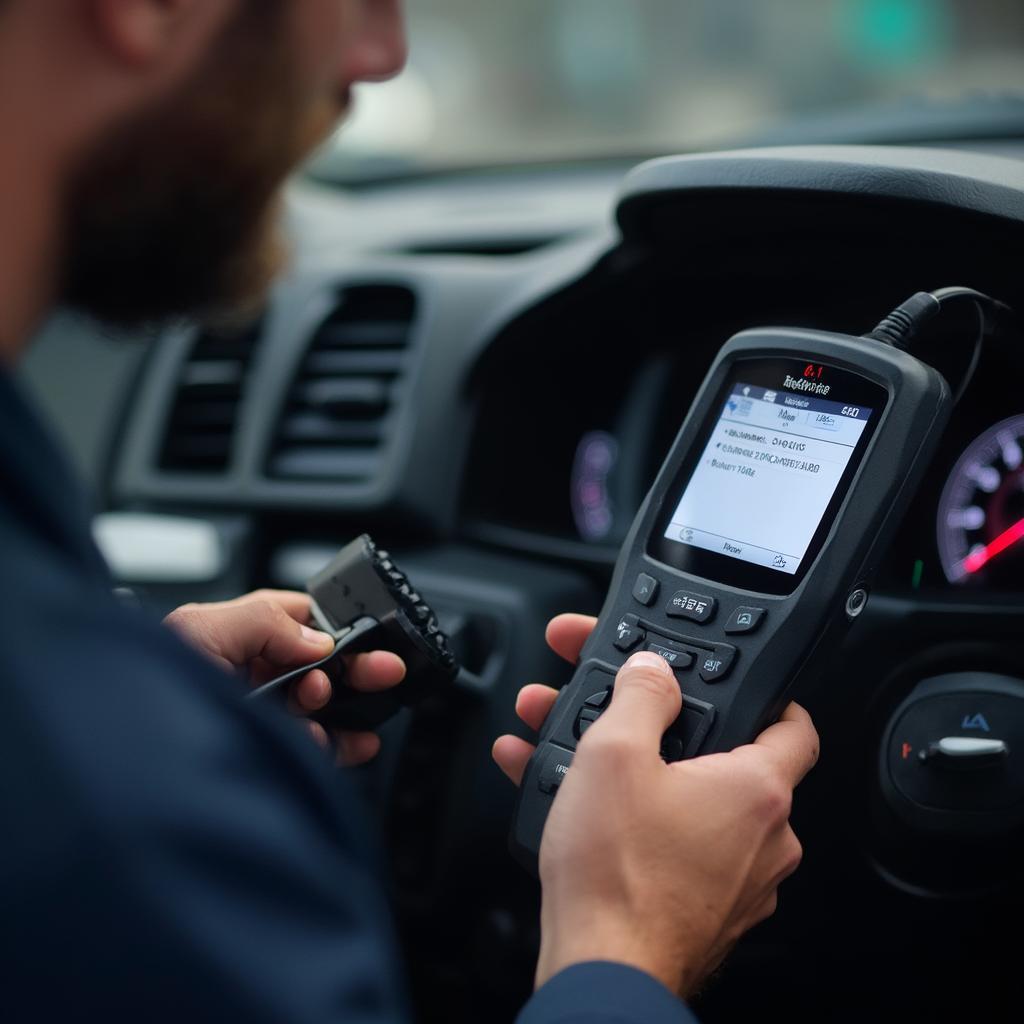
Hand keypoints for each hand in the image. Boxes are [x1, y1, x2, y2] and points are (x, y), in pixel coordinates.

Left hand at [165, 589, 404, 764]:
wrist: (125, 758)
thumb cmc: (146, 686)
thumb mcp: (200, 629)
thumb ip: (264, 620)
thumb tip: (316, 640)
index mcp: (241, 632)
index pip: (304, 619)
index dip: (337, 626)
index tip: (364, 638)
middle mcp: (256, 671)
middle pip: (324, 664)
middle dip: (357, 667)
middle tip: (385, 671)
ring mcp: (265, 713)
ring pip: (324, 706)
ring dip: (343, 708)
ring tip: (343, 712)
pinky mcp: (270, 750)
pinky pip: (315, 746)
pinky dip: (333, 745)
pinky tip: (330, 742)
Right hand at [493, 613, 818, 997]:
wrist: (601, 971)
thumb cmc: (616, 875)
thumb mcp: (614, 753)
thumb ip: (640, 696)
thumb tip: (654, 670)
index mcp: (757, 791)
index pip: (795, 726)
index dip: (768, 697)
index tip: (743, 689)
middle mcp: (763, 840)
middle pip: (724, 763)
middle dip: (661, 732)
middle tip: (616, 717)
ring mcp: (737, 883)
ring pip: (687, 806)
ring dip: (633, 775)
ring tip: (570, 758)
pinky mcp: (704, 911)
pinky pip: (671, 847)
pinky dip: (630, 822)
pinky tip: (572, 807)